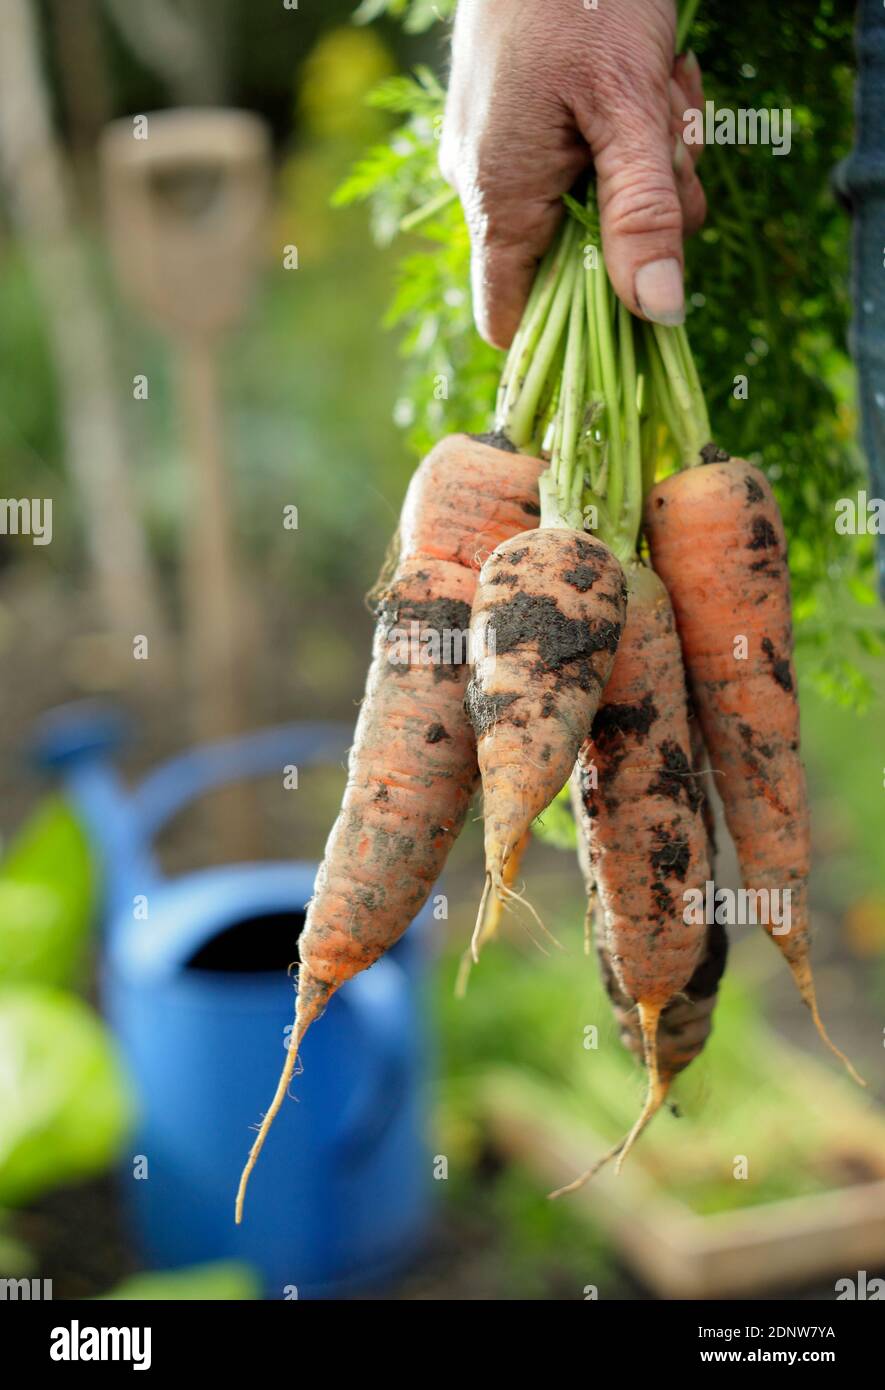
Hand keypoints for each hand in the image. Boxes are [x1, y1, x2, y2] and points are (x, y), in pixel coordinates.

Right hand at [439, 0, 705, 347]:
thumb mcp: (632, 109)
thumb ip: (643, 215)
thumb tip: (660, 314)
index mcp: (500, 198)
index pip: (511, 320)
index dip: (568, 332)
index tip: (633, 304)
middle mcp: (487, 185)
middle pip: (576, 259)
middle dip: (643, 213)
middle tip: (672, 144)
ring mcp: (502, 150)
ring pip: (591, 202)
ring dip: (649, 161)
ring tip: (662, 85)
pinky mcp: (521, 118)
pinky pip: (583, 157)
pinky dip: (628, 128)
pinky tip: (646, 74)